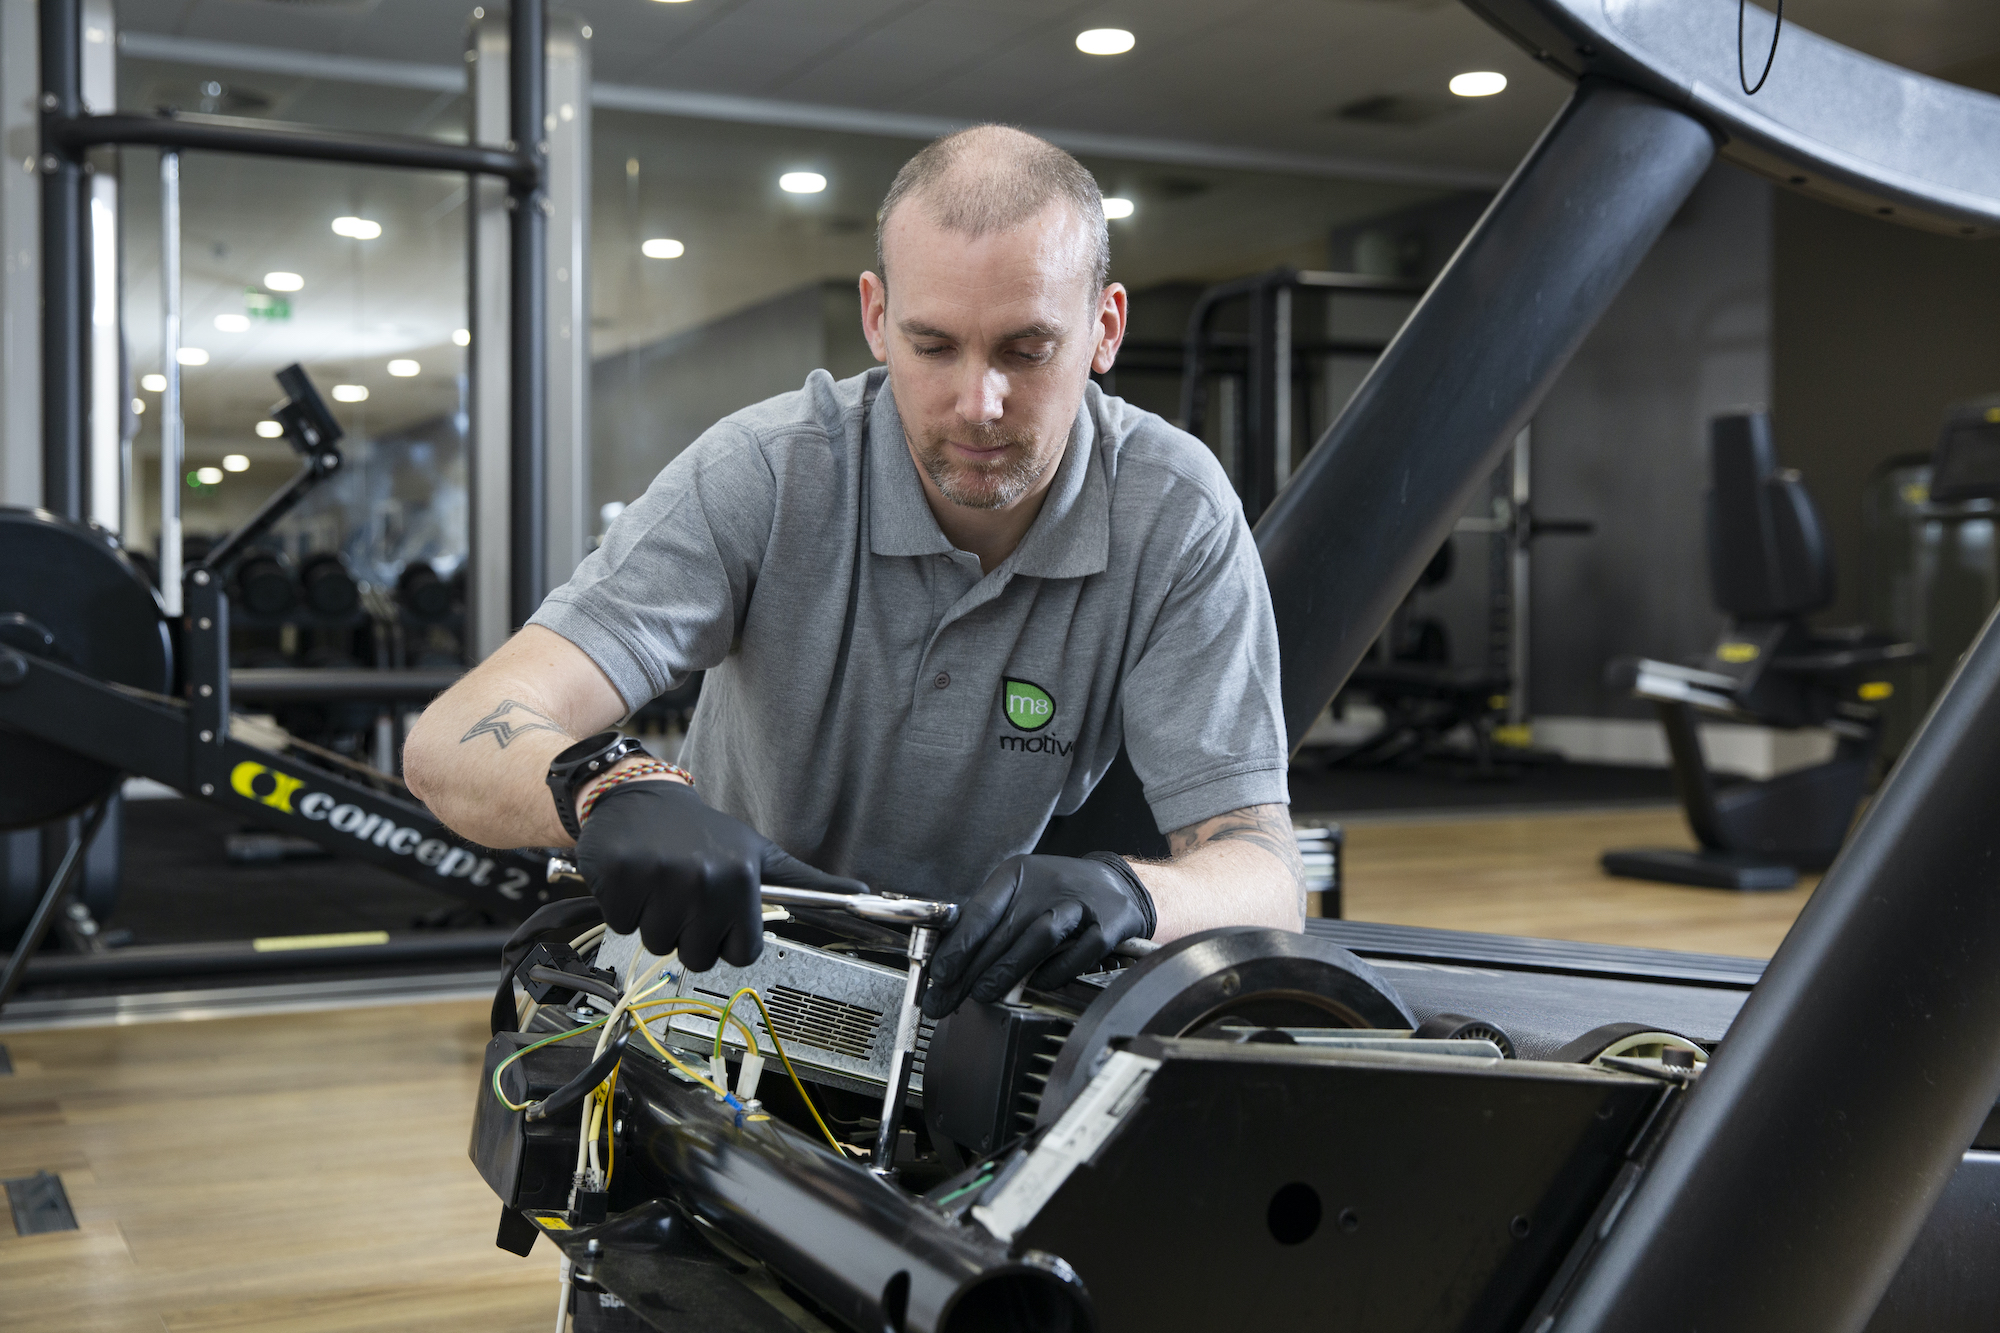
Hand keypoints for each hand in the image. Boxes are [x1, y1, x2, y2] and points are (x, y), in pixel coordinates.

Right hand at [575, 781, 865, 969]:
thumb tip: (862, 892)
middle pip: (697, 956)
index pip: (741, 954)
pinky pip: (620, 924)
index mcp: (742, 876)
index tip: (720, 914)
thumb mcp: (760, 854)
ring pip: (656, 944)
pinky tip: (635, 876)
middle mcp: (703, 878)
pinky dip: (621, 907)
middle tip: (685, 894)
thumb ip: (809, 880)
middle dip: (688, 933)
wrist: (640, 797)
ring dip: (654, 920)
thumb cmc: (704, 834)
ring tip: (661, 881)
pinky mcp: (618, 875)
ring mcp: (658, 877)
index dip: (727, 940)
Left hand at [922, 853, 1155, 1017]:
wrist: (1116, 884)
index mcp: (1018, 874)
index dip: (958, 945)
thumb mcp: (1020, 894)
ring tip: (985, 993)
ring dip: (1009, 969)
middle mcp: (1047, 884)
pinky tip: (1039, 984)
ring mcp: (1080, 903)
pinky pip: (1081, 951)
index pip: (982, 910)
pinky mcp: (1108, 922)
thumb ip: (989, 923)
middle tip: (949, 997)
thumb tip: (949, 963)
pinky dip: (1058, 970)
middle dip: (972, 970)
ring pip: (1040, 936)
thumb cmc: (1057, 894)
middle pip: (1005, 930)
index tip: (940, 973)